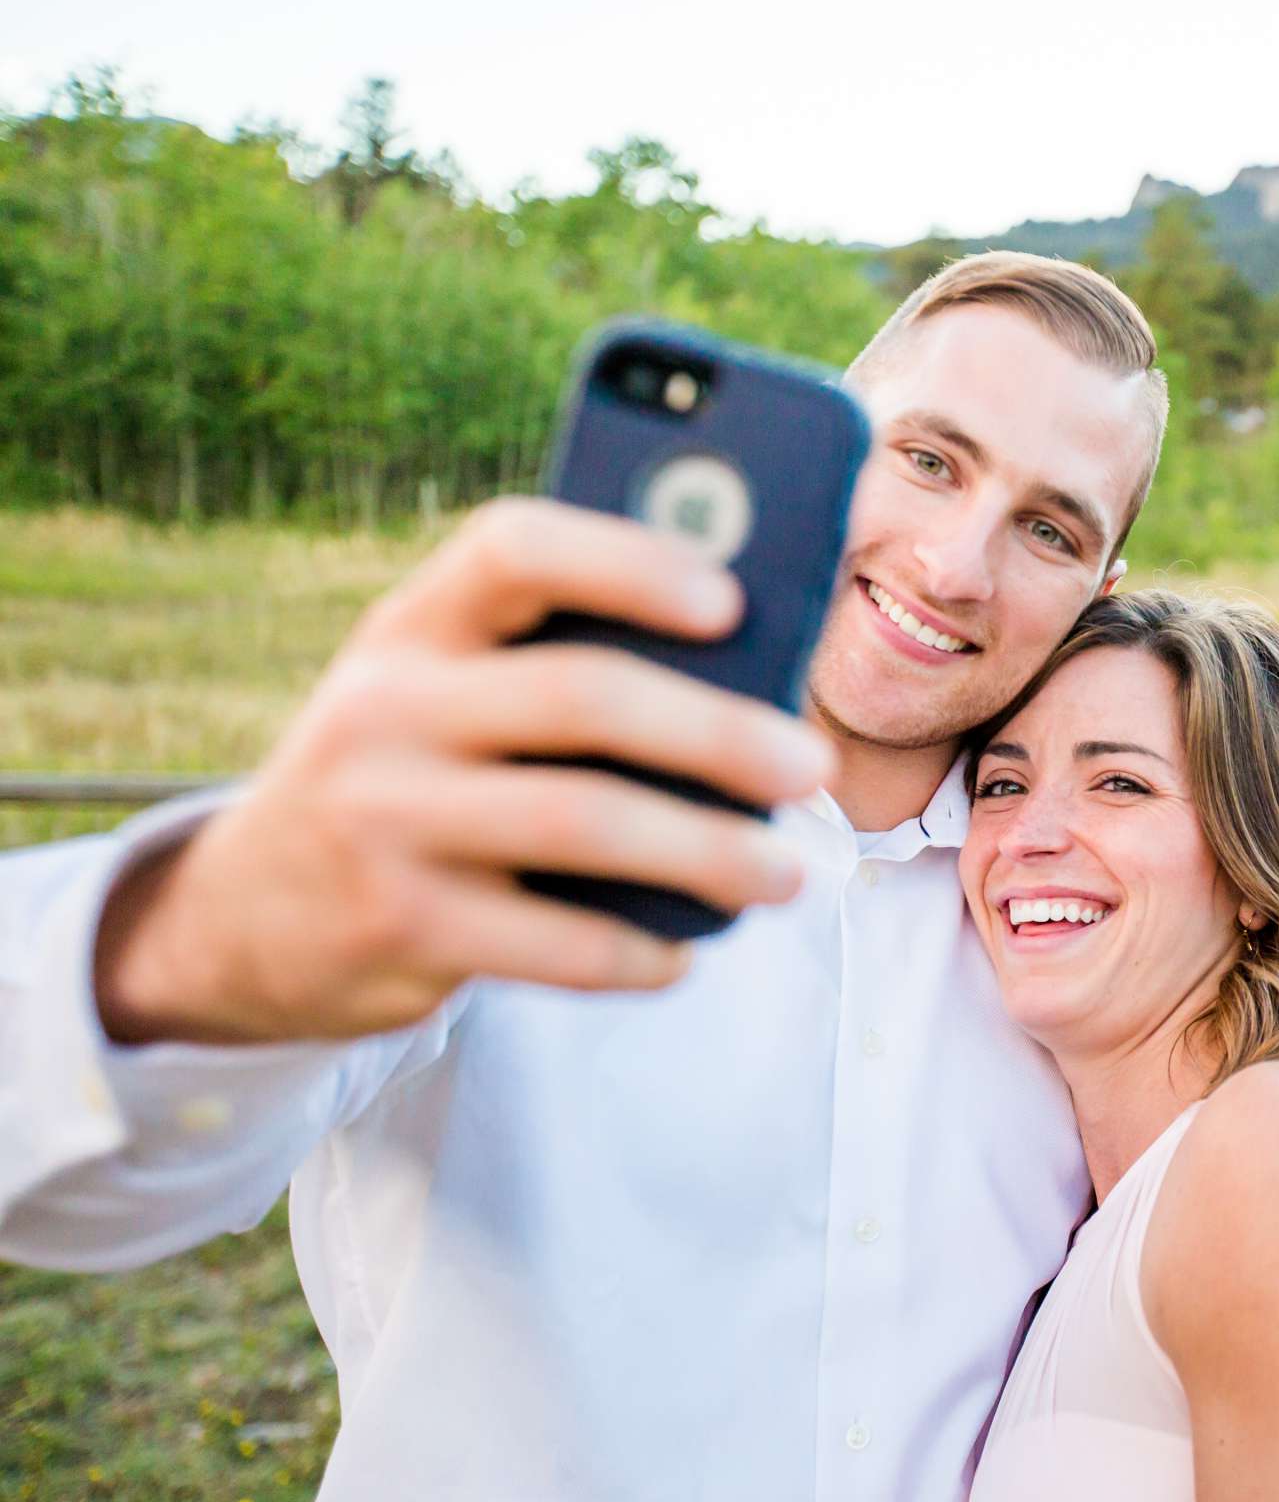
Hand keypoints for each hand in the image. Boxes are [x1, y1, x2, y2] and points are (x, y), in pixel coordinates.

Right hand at [94, 498, 833, 1045]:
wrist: (245, 916)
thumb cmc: (409, 778)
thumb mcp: (443, 695)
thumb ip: (556, 666)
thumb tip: (757, 675)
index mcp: (413, 626)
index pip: (514, 548)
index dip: (629, 563)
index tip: (731, 600)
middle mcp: (386, 707)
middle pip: (582, 695)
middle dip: (717, 732)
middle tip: (810, 765)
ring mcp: (382, 818)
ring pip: (584, 822)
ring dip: (709, 851)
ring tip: (786, 875)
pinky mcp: (396, 924)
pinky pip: (554, 942)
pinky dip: (639, 952)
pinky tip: (685, 953)